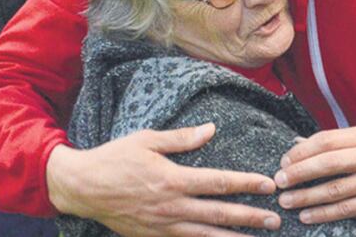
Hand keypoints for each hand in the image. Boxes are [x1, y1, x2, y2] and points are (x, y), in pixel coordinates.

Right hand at [47, 123, 280, 235]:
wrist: (79, 187)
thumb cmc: (115, 158)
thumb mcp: (147, 140)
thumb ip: (182, 138)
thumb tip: (211, 129)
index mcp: (173, 179)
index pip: (219, 183)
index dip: (247, 184)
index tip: (268, 185)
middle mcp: (171, 206)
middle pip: (219, 214)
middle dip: (250, 217)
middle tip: (275, 220)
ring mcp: (161, 225)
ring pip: (205, 235)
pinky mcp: (151, 236)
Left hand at [275, 126, 355, 222]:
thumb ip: (342, 141)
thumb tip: (304, 144)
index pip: (327, 140)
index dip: (302, 150)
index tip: (285, 159)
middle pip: (327, 163)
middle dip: (298, 173)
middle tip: (278, 181)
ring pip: (334, 189)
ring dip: (306, 196)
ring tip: (287, 200)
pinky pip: (347, 209)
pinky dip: (324, 213)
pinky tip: (308, 215)